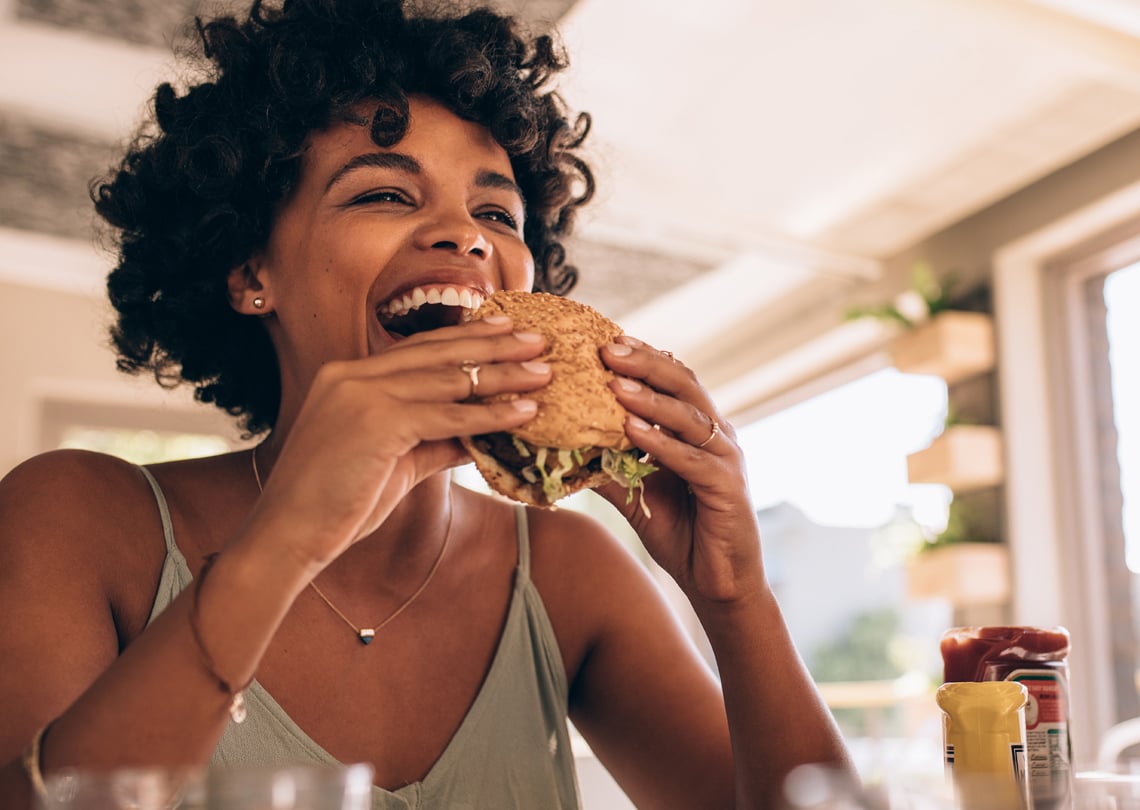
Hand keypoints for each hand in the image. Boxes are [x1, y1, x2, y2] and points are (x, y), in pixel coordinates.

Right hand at [244, 317, 550, 571]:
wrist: (288, 535)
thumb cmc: (336, 504)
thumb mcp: (394, 462)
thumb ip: (434, 441)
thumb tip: (479, 435)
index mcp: (348, 376)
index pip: (418, 349)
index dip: (465, 338)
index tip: (505, 330)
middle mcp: (352, 375)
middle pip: (438, 352)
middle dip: (494, 344)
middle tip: (538, 339)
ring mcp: (361, 394)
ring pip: (449, 379)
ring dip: (503, 375)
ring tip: (544, 373)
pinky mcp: (376, 421)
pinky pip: (448, 415)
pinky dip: (490, 414)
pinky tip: (523, 412)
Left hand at [597, 337, 763, 604]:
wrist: (718, 583)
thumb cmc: (681, 533)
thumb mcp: (636, 494)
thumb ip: (609, 466)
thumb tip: (563, 446)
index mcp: (698, 429)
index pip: (672, 379)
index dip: (642, 357)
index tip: (604, 340)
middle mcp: (716, 435)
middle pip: (684, 384)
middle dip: (645, 363)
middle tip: (607, 347)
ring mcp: (726, 459)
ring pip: (688, 416)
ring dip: (650, 398)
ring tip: (615, 383)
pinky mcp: (727, 487)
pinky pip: (692, 459)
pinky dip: (661, 442)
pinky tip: (632, 430)